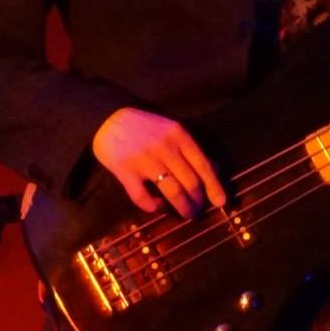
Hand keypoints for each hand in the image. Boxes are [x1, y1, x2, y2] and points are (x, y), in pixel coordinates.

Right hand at [92, 107, 227, 217]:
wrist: (108, 118)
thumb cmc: (145, 126)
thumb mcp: (172, 129)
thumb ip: (191, 148)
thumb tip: (215, 169)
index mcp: (179, 135)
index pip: (202, 165)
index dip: (214, 186)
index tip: (221, 202)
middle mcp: (165, 147)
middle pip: (189, 181)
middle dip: (197, 200)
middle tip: (198, 210)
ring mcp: (144, 159)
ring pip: (171, 191)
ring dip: (182, 206)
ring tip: (185, 213)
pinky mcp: (125, 170)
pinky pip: (142, 197)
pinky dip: (152, 206)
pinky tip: (157, 206)